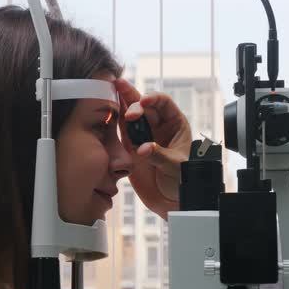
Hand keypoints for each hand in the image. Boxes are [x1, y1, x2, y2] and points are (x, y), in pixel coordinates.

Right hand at [115, 79, 191, 219]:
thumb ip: (159, 155)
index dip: (153, 99)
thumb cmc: (181, 181)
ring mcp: (143, 134)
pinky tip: (107, 108)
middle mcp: (158, 125)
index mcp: (175, 124)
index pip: (164, 104)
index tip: (144, 102)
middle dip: (133, 100)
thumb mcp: (175, 167)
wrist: (169, 199)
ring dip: (121, 102)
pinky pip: (121, 128)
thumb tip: (142, 148)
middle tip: (123, 98)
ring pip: (130, 113)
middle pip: (144, 105)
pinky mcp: (130, 144)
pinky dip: (114, 118)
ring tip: (111, 88)